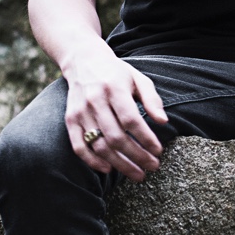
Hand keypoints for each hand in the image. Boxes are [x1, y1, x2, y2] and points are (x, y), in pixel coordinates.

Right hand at [62, 45, 168, 181]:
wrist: (83, 60)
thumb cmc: (116, 72)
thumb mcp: (138, 79)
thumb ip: (152, 100)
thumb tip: (164, 122)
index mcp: (114, 89)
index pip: (131, 120)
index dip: (146, 139)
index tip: (158, 151)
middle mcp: (95, 101)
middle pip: (116, 137)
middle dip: (137, 156)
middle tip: (153, 166)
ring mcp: (80, 111)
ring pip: (99, 145)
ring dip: (120, 164)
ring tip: (138, 174)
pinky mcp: (70, 119)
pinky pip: (79, 146)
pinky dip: (92, 161)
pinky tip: (108, 169)